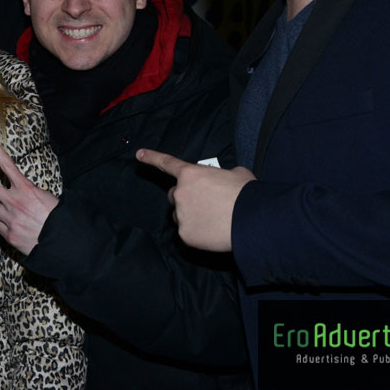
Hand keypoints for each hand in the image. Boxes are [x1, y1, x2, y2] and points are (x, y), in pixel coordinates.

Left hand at [0, 135, 57, 255]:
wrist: (61, 243)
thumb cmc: (58, 219)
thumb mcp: (48, 197)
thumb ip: (30, 192)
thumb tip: (21, 192)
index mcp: (26, 189)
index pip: (8, 166)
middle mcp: (14, 202)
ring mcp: (9, 218)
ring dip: (0, 210)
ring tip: (15, 215)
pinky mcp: (8, 234)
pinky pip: (0, 226)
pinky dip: (6, 227)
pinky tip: (19, 229)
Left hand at [136, 149, 254, 251]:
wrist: (251, 220)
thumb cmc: (246, 194)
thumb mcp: (237, 174)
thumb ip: (223, 175)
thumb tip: (227, 180)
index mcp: (191, 174)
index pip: (167, 163)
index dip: (152, 158)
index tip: (138, 154)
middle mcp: (180, 193)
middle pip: (174, 195)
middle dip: (186, 198)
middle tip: (206, 205)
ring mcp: (180, 214)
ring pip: (180, 216)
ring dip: (191, 216)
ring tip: (214, 220)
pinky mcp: (185, 235)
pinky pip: (187, 233)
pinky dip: (197, 233)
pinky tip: (213, 232)